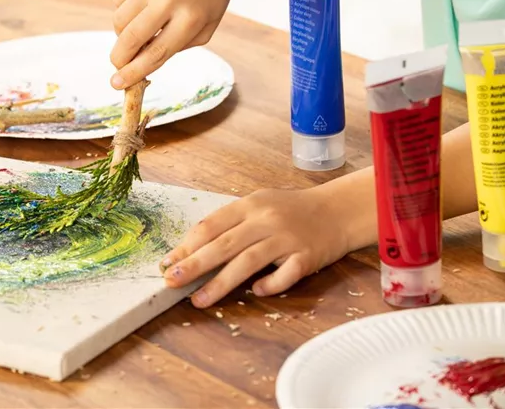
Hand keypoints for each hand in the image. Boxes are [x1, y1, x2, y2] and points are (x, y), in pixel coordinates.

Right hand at [110, 0, 239, 89]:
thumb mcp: (206, 25)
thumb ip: (177, 46)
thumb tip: (140, 62)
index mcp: (192, 17)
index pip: (156, 53)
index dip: (134, 72)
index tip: (117, 84)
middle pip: (132, 38)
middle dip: (119, 58)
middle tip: (117, 65)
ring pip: (120, 19)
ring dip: (122, 33)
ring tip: (138, 28)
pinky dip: (124, 9)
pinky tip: (140, 4)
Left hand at [160, 187, 358, 307]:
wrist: (337, 210)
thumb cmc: (291, 210)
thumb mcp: (258, 205)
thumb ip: (230, 224)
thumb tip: (192, 250)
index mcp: (249, 205)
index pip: (211, 226)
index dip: (186, 245)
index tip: (167, 262)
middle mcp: (265, 220)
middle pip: (223, 244)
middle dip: (194, 264)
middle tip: (171, 281)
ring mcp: (286, 238)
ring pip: (247, 262)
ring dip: (220, 283)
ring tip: (199, 300)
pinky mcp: (306, 256)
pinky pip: (284, 275)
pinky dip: (269, 285)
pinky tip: (256, 292)